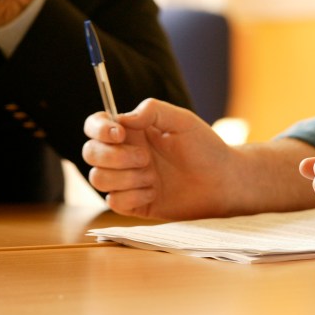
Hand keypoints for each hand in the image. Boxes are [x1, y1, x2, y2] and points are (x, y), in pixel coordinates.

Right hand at [83, 99, 233, 219]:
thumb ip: (153, 110)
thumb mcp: (183, 121)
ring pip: (98, 178)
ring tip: (153, 177)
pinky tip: (154, 193)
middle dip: (114, 156)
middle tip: (146, 158)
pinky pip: (114, 201)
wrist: (224, 182)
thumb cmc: (207, 149)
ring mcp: (128, 180)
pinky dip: (132, 197)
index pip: (96, 126)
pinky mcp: (134, 204)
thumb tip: (123, 118)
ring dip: (125, 177)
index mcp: (132, 132)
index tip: (119, 134)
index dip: (98, 129)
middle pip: (90, 153)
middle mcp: (125, 155)